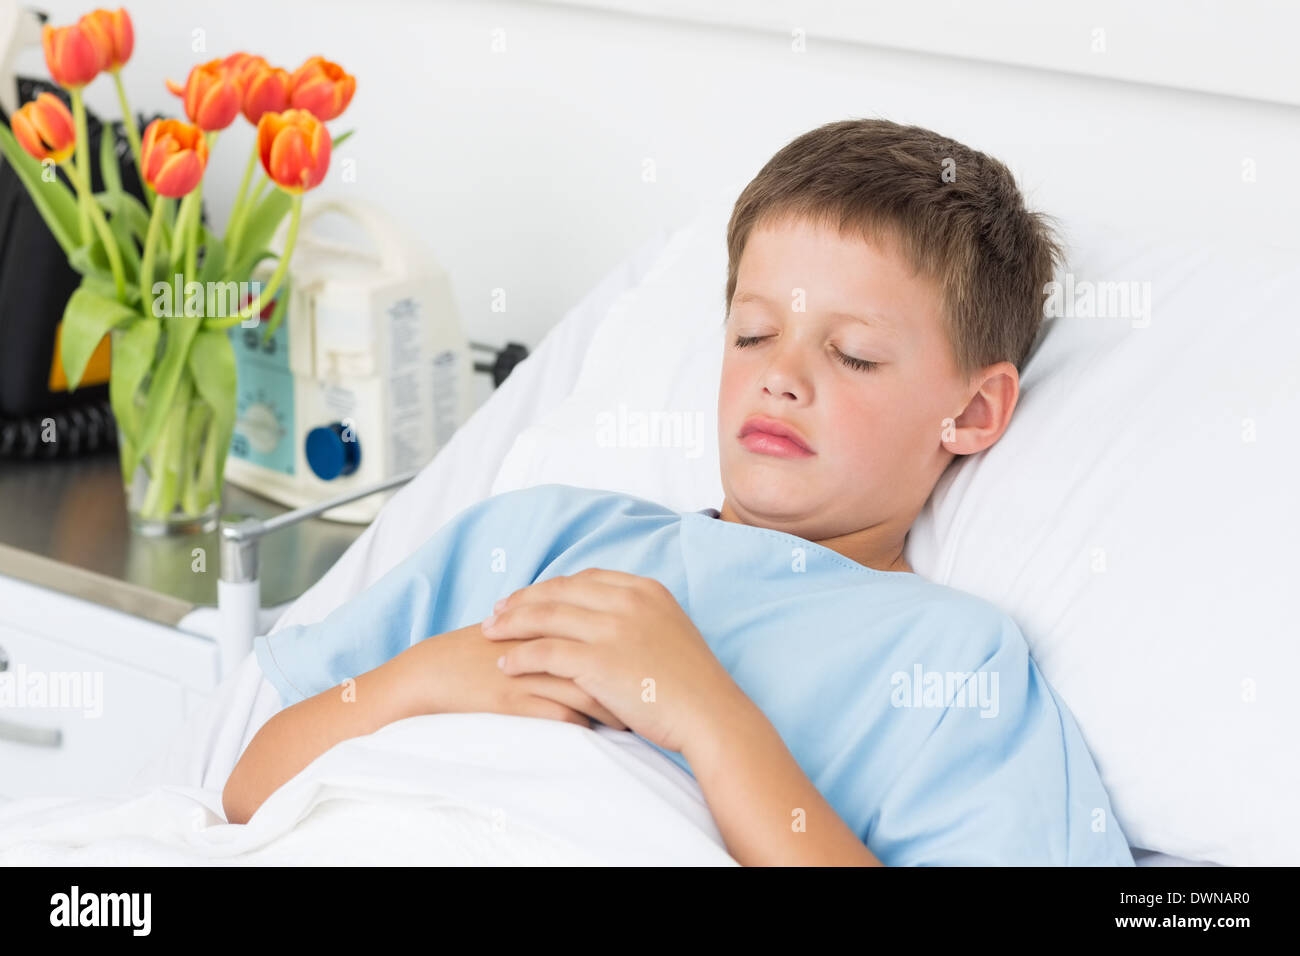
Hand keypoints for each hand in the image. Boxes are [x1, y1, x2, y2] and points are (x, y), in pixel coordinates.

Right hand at [405, 623, 628, 730]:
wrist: (432, 673)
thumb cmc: (480, 652)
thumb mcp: (520, 630)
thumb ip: (556, 625)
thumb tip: (596, 634)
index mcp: (546, 617)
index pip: (601, 625)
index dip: (629, 646)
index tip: (651, 666)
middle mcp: (540, 640)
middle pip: (601, 655)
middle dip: (629, 679)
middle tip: (650, 698)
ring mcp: (528, 671)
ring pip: (586, 688)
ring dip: (612, 707)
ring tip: (630, 721)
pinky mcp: (513, 699)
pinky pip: (560, 714)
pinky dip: (584, 724)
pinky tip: (597, 734)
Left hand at [480, 568, 741, 755]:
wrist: (709, 714)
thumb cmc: (691, 685)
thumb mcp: (669, 631)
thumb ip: (638, 618)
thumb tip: (607, 621)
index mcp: (645, 590)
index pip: (585, 579)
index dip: (551, 587)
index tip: (528, 598)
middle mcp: (627, 601)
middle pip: (559, 591)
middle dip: (522, 601)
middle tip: (495, 612)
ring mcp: (612, 628)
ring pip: (545, 616)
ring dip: (511, 624)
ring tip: (488, 634)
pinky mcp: (598, 660)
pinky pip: (545, 652)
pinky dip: (520, 656)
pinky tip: (506, 664)